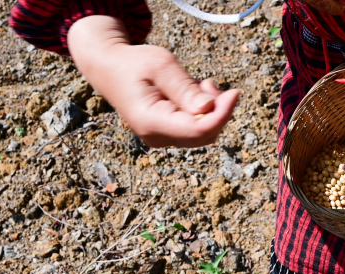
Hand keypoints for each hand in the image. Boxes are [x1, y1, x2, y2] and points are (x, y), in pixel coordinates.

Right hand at [68, 16, 239, 147]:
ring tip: (200, 83)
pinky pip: (196, 129)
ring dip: (211, 110)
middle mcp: (156, 137)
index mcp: (151, 121)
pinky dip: (203, 112)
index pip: (198, 130)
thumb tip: (209, 109)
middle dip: (218, 111)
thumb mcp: (161, 66)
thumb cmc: (134, 63)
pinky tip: (195, 93)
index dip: (222, 114)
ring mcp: (162, 138)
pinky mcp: (167, 134)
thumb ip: (186, 89)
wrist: (109, 68)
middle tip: (211, 83)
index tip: (235, 93)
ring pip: (203, 133)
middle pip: (204, 135)